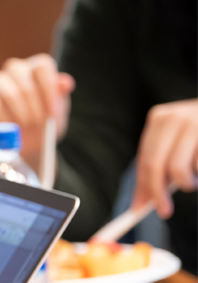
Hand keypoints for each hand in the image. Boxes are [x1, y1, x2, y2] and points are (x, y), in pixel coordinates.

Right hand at [0, 54, 75, 166]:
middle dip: (33, 102)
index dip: (48, 87)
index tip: (53, 111)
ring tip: (26, 126)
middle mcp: (15, 71)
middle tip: (39, 122)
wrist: (26, 142)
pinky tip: (10, 129)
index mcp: (35, 69)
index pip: (42, 65)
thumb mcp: (57, 109)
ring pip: (9, 91)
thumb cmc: (43, 122)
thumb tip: (66, 83)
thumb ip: (60, 95)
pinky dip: (4, 120)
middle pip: (22, 74)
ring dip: (21, 112)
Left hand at [131, 99, 197, 218]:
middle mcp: (175, 118)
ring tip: (195, 179)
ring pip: (179, 169)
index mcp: (159, 119)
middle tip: (164, 211)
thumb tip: (140, 202)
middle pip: (155, 164)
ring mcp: (195, 123)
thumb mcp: (176, 143)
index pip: (144, 158)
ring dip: (187, 183)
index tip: (138, 209)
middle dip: (157, 192)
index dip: (142, 186)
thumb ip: (159, 165)